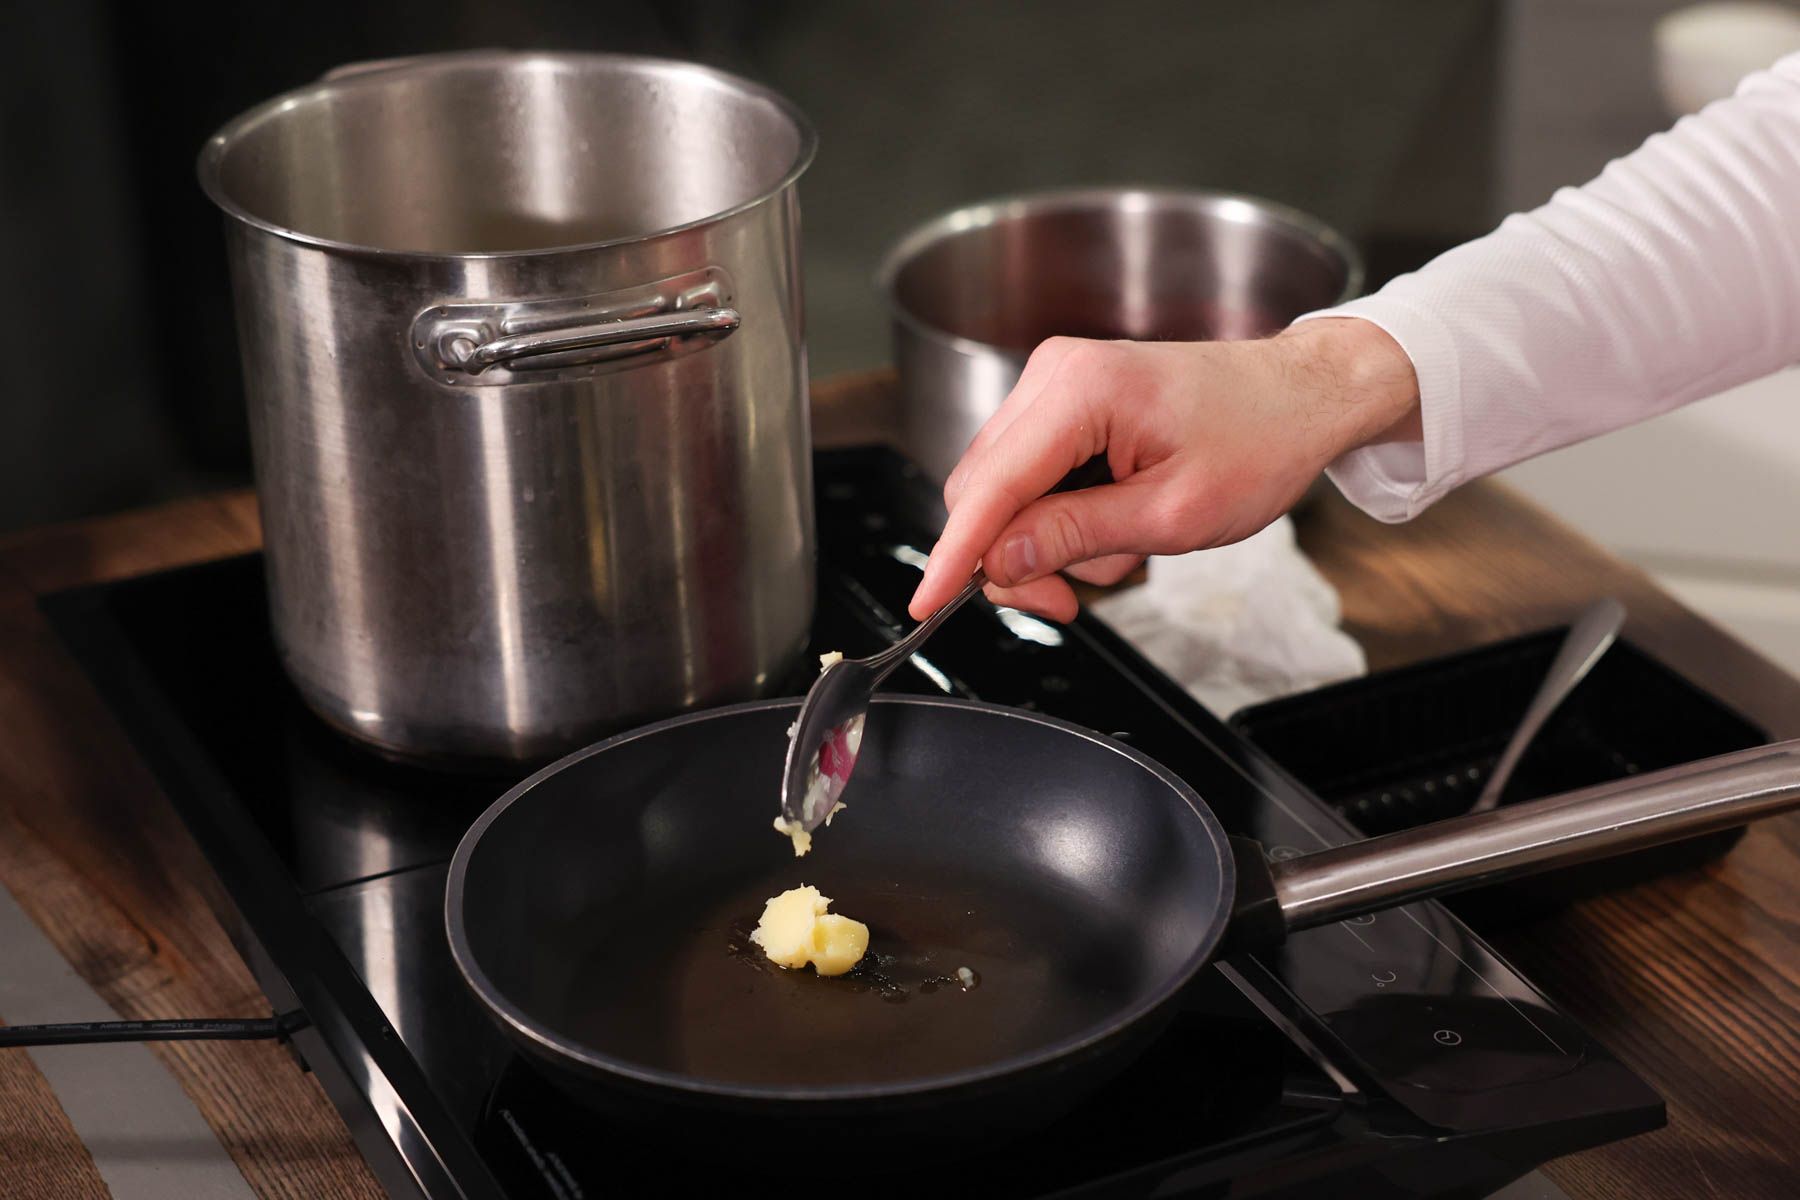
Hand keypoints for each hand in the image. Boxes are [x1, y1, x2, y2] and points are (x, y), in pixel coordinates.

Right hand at [907, 318, 1419, 622]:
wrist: (1297, 397)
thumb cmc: (1257, 440)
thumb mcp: (1172, 514)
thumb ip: (1076, 536)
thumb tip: (1000, 560)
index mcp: (1083, 391)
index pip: (991, 487)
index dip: (954, 554)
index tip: (928, 604)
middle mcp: (1055, 375)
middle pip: (982, 491)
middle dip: (1015, 557)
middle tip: (1068, 602)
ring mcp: (1054, 384)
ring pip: (1001, 490)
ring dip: (1045, 540)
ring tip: (1123, 546)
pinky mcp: (1062, 402)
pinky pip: (1026, 475)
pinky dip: (1057, 516)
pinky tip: (1111, 520)